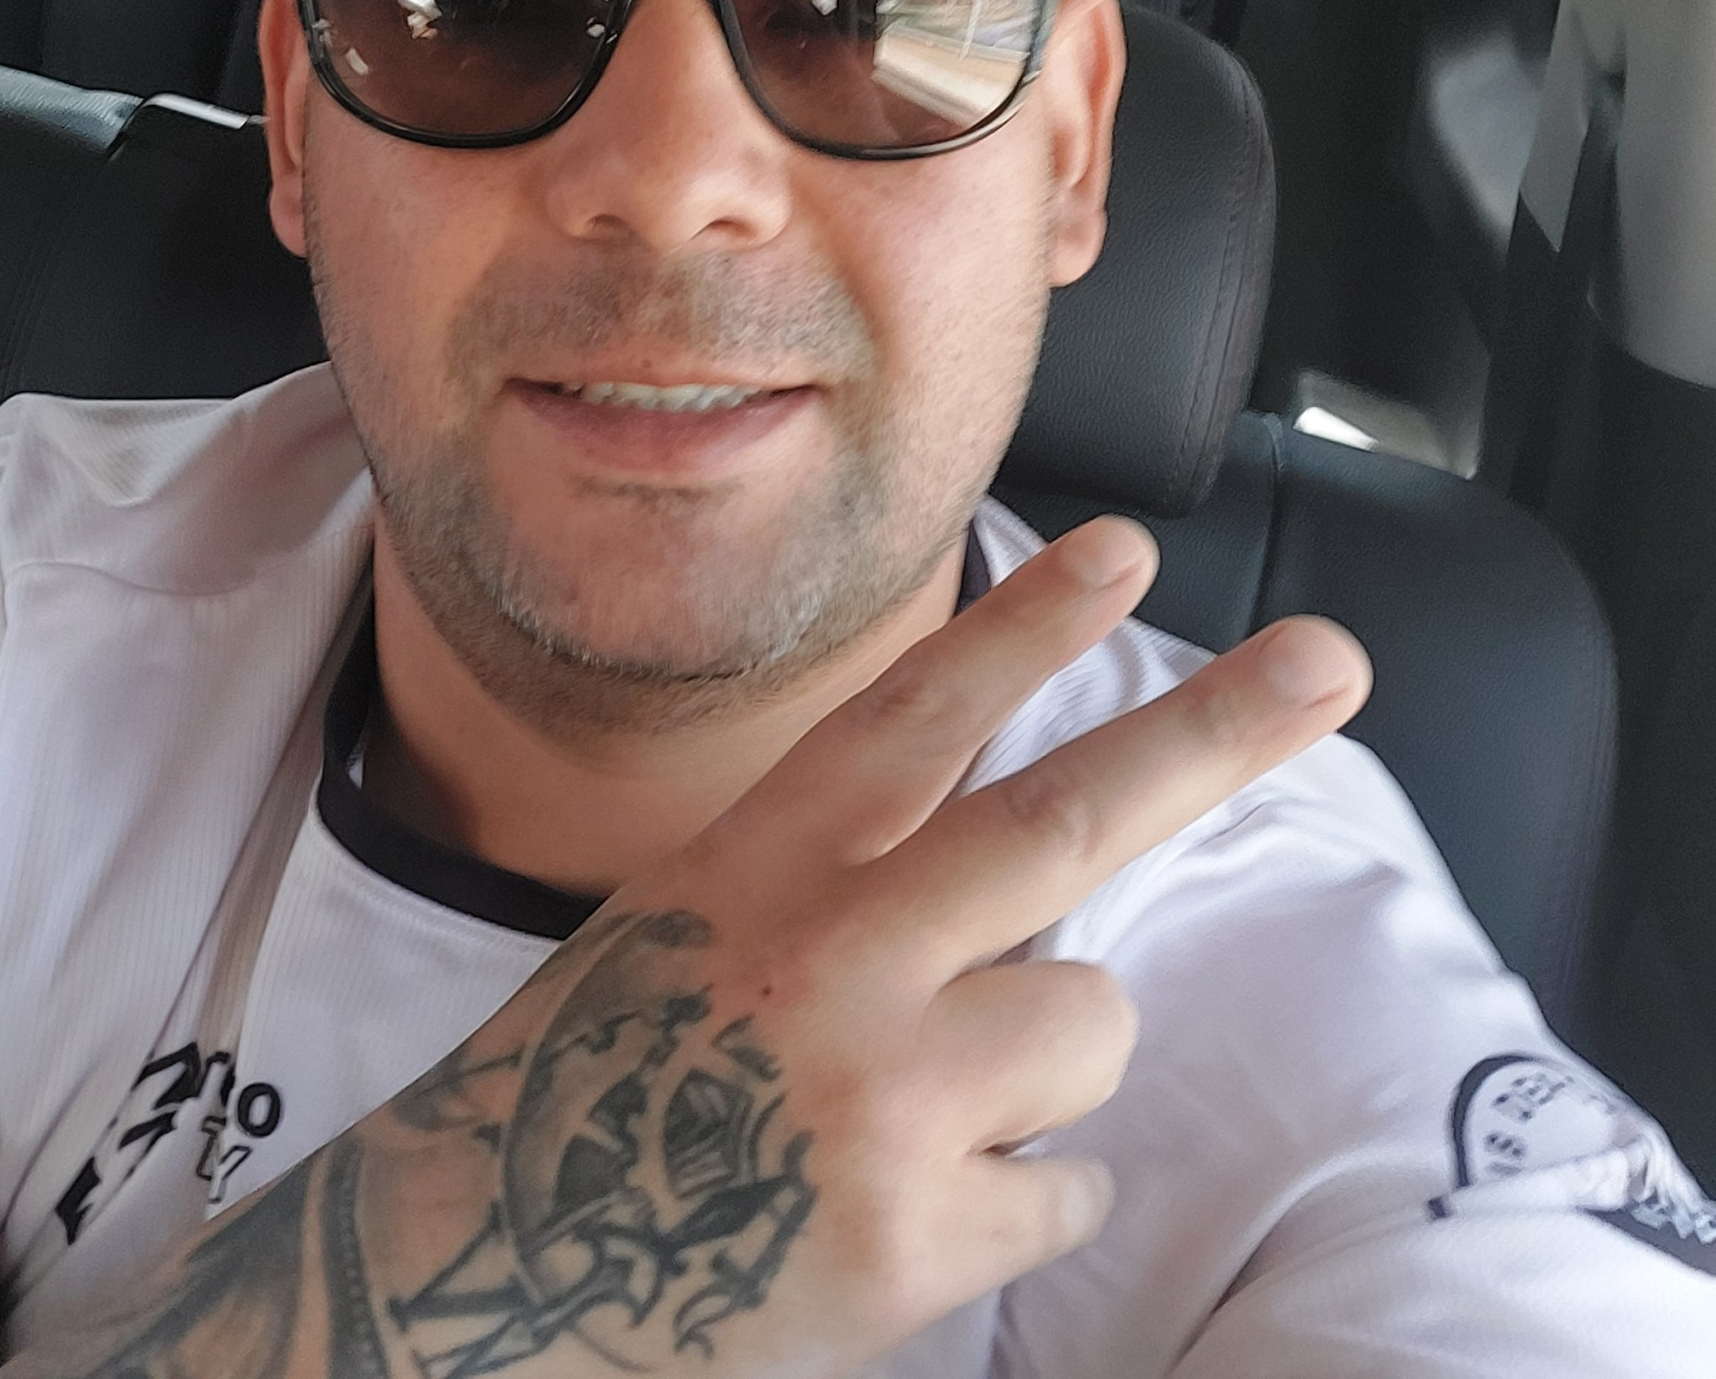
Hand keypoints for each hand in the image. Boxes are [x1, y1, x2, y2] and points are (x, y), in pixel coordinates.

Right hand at [9, 518, 1369, 1378]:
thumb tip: (1035, 877)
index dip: (1023, 625)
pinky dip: (1014, 1193)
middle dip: (1211, 731)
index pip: (914, 713)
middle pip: (1060, 818)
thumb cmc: (604, 1080)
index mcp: (762, 862)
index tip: (1123, 547)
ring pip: (1087, 1017)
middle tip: (1332, 661)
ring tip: (918, 1102)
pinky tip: (896, 1208)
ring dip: (1042, 1053)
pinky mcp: (919, 1238)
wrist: (484, 1269)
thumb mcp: (694, 924)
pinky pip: (1066, 1186)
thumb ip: (845, 880)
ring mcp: (880, 1095)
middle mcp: (829, 953)